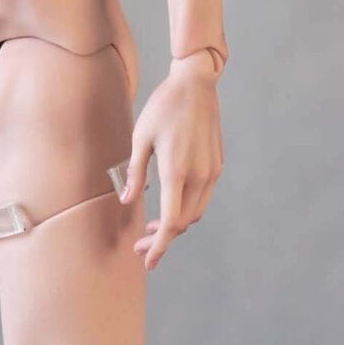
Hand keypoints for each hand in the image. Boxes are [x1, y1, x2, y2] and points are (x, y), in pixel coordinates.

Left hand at [117, 55, 222, 272]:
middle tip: (141, 245)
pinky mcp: (216, 165)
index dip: (159, 245)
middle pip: (184, 223)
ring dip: (176, 225)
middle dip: (163, 239)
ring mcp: (211, 171)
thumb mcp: (140, 137)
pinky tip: (169, 204)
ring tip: (153, 228)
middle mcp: (198, 176)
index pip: (171, 222)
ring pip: (195, 212)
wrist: (196, 85)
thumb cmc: (163, 107)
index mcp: (176, 171)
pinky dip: (186, 208)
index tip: (148, 260)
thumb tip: (127, 200)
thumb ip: (134, 172)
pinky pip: (202, 197)